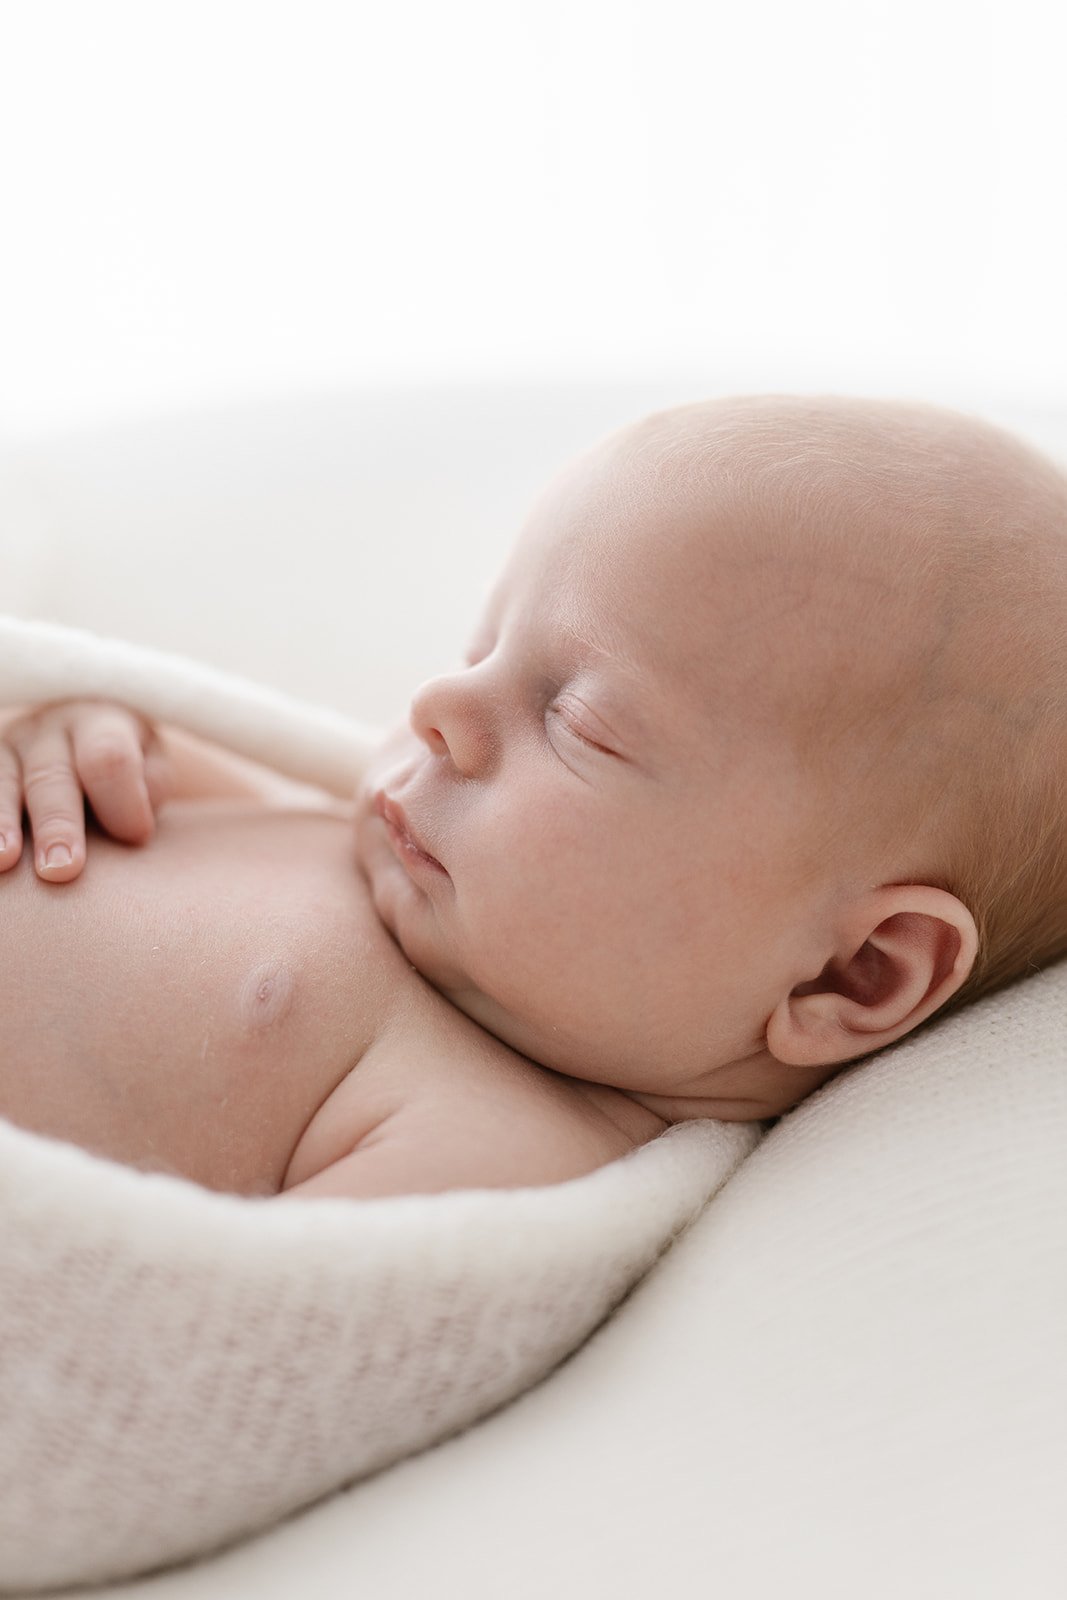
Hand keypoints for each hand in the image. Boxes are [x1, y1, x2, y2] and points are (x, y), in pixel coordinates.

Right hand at [0, 700, 173, 882]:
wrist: (85, 736)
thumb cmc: (129, 768)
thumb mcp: (151, 767)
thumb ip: (150, 787)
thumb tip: (134, 823)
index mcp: (102, 724)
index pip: (107, 757)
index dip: (120, 799)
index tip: (136, 838)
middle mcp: (50, 728)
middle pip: (51, 777)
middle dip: (56, 824)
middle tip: (62, 870)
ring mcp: (11, 744)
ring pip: (2, 781)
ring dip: (1, 823)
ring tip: (4, 860)